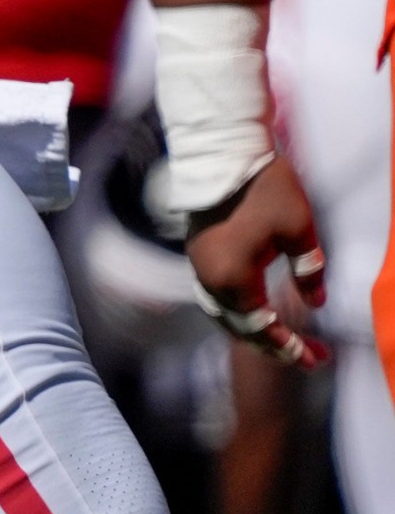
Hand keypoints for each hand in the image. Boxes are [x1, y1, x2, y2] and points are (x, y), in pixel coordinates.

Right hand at [185, 156, 329, 367]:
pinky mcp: (198, 254)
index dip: (290, 346)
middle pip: (240, 328)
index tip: (316, 360)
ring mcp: (200, 267)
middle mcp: (211, 280)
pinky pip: (215, 298)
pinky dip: (236, 313)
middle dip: (274, 346)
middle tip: (308, 358)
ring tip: (279, 341)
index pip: (263, 327)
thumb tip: (316, 303)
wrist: (222, 154)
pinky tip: (253, 311)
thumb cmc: (265, 190)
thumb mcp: (300, 231)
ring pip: (223, 315)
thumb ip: (309, 272)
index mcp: (234, 279)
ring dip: (252, 332)